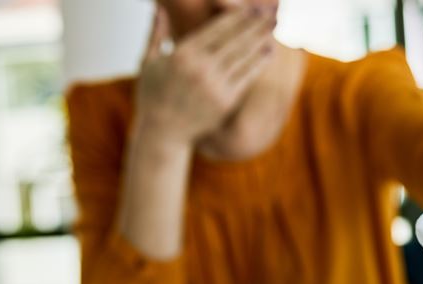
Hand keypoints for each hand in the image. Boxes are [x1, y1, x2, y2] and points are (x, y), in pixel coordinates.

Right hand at [135, 5, 275, 143]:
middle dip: (255, 24)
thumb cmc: (153, 95)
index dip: (238, 17)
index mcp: (182, 55)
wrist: (163, 133)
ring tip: (274, 25)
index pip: (217, 30)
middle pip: (235, 40)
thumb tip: (158, 8)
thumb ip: (156, 33)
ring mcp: (215, 86)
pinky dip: (259, 62)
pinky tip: (269, 51)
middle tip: (271, 11)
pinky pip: (246, 77)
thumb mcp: (148, 61)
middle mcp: (201, 69)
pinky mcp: (226, 102)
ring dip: (261, 39)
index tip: (252, 7)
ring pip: (244, 57)